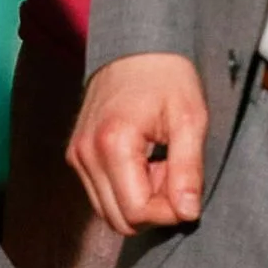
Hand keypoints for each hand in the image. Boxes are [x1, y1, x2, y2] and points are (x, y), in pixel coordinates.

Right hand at [70, 52, 208, 234]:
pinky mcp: (77, 157)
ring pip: (109, 213)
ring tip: (159, 166)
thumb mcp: (190, 118)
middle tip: (173, 174)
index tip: (186, 187)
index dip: (168, 211)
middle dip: (153, 209)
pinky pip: (102, 196)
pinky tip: (145, 164)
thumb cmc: (167, 77)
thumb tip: (187, 213)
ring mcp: (77, 157)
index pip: (137, 212)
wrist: (135, 48)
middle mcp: (85, 155)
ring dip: (140, 201)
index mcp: (113, 144)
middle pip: (120, 220)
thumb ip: (188, 169)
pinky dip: (126, 192)